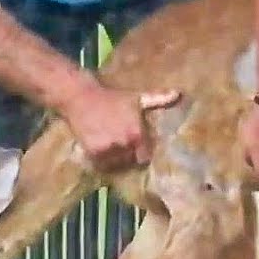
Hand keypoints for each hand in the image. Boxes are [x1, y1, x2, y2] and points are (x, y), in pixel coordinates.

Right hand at [58, 80, 180, 171]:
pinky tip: (99, 146)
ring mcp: (108, 150)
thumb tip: (178, 94)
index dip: (141, 152)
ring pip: (116, 163)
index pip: (145, 157)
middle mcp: (124, 144)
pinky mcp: (93, 153)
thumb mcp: (136, 98)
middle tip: (120, 143)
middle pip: (130, 160)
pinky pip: (101, 164)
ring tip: (110, 144)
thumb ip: (158, 99)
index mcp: (137, 133)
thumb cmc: (111, 97)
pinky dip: (101, 159)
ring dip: (114, 158)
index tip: (137, 147)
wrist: (80, 97)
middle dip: (127, 154)